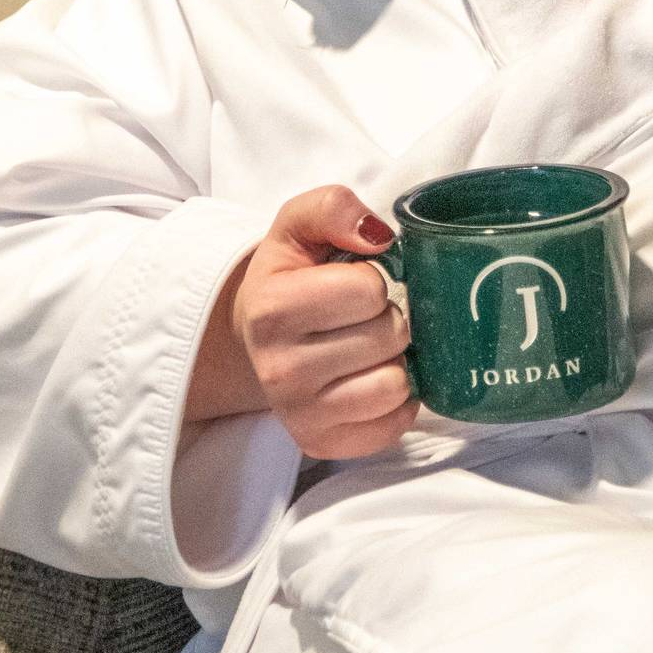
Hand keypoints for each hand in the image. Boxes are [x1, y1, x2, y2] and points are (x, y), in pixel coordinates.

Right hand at [185, 184, 419, 458]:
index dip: (373, 279)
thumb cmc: (289, 275)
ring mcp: (299, 414)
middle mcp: (279, 369)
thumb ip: (334, 208)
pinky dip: (396, 401)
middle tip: (362, 316)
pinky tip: (372, 378)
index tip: (355, 282)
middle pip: (389, 336)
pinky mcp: (320, 444)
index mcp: (271, 307)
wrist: (256, 335)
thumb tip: (379, 237)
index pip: (369, 289)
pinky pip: (394, 425)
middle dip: (388, 317)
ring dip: (394, 360)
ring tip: (367, 347)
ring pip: (396, 384)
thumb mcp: (300, 224)